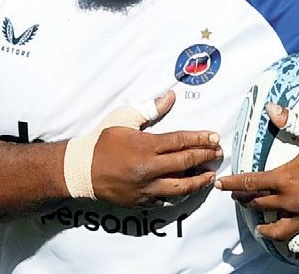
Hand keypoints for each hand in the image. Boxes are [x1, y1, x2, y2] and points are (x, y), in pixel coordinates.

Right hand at [91, 90, 221, 206]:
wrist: (80, 170)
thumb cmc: (102, 140)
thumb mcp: (123, 118)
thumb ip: (150, 109)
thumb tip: (170, 96)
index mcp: (145, 146)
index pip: (181, 141)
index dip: (201, 139)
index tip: (215, 137)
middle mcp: (148, 168)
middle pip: (186, 163)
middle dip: (206, 156)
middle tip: (218, 153)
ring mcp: (146, 188)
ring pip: (181, 187)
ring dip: (199, 181)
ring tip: (209, 175)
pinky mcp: (141, 201)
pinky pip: (166, 199)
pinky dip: (179, 193)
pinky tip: (187, 187)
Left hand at [214, 104, 298, 241]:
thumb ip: (291, 121)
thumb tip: (271, 108)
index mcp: (285, 178)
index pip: (250, 182)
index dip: (232, 183)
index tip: (221, 184)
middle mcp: (290, 201)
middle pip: (258, 204)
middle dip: (244, 200)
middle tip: (237, 197)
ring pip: (275, 228)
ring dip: (262, 226)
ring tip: (257, 226)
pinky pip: (297, 234)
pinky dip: (287, 234)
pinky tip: (286, 232)